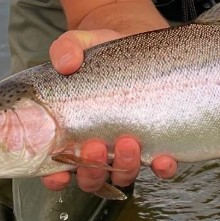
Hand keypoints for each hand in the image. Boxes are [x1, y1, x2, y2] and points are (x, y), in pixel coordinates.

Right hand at [41, 29, 177, 190]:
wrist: (138, 44)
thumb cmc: (102, 53)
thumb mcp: (80, 43)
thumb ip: (66, 48)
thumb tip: (65, 63)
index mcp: (71, 134)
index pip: (56, 167)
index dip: (55, 177)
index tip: (59, 172)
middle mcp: (98, 148)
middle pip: (91, 177)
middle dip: (92, 170)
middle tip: (94, 147)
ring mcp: (127, 149)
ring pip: (123, 175)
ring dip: (125, 167)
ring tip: (128, 142)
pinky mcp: (156, 143)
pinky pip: (160, 167)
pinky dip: (162, 169)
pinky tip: (164, 159)